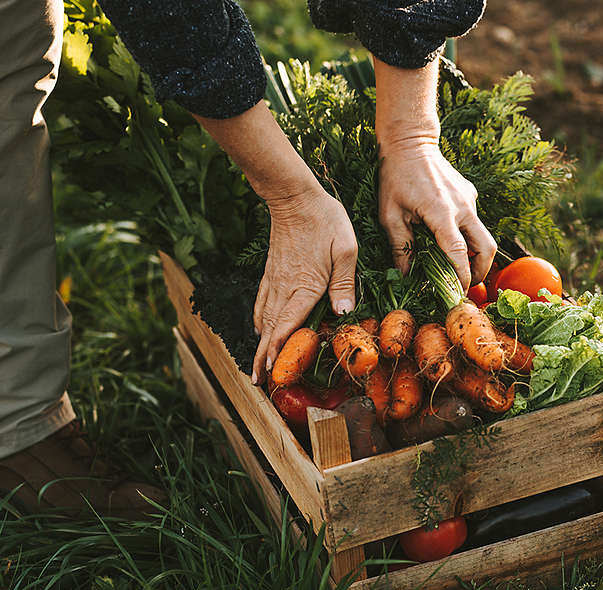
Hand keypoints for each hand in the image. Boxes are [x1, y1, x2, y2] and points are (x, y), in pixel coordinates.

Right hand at [251, 186, 357, 382]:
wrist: (294, 195)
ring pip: (264, 318)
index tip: (270, 371)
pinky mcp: (272, 273)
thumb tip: (343, 313)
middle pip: (270, 329)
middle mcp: (285, 288)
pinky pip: (262, 303)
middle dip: (263, 357)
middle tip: (258, 381)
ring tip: (258, 365)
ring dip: (260, 343)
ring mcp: (275, 281)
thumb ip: (344, 282)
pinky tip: (261, 329)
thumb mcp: (345, 249)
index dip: (278, 350)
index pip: (287, 326)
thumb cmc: (325, 220)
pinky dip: (260, 321)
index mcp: (304, 287)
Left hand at [378, 138, 495, 289]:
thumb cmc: (394, 178)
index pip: (459, 253)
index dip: (462, 276)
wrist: (410, 142)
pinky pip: (473, 220)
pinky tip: (446, 235)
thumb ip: (399, 247)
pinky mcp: (470, 193)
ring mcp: (469, 199)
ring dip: (473, 254)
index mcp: (441, 213)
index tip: (458, 292)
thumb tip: (405, 276)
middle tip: (466, 284)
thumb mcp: (389, 215)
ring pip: (482, 235)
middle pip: (487, 248)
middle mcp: (462, 207)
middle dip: (480, 270)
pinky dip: (465, 234)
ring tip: (456, 265)